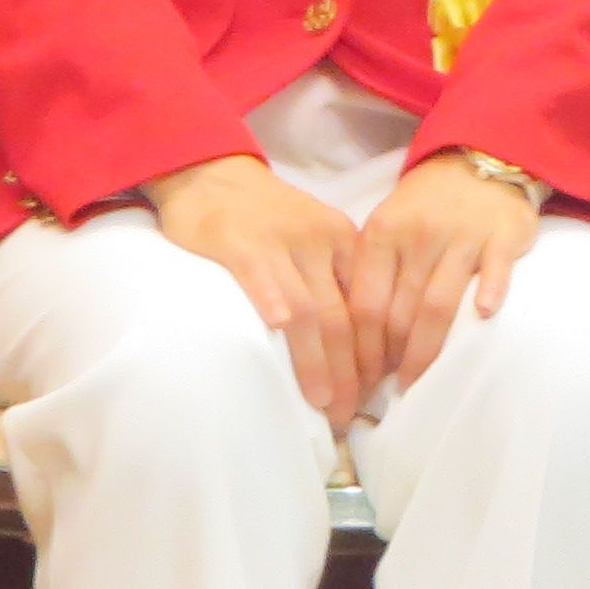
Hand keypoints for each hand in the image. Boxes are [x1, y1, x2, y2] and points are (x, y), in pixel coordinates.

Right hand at [144, 154, 367, 432]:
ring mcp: (280, 242)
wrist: (215, 174)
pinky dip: (272, 301)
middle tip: (349, 413)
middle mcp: (319, 242)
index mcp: (344, 242)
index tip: (373, 394)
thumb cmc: (265, 217)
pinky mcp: (240, 243)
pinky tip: (279, 332)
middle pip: (342, 317)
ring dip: (318, 361)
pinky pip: (261, 275)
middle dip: (350, 372)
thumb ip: (332, 280)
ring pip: (308, 309)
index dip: (373, 355)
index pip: (368, 307)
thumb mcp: (314, 239)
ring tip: (324, 402)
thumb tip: (353, 346)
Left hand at [347, 158, 542, 394]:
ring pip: (438, 304)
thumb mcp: (387, 228)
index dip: (359, 351)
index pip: (365, 306)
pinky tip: (483, 318)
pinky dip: (489, 293)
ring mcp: (461, 236)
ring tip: (418, 382)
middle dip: (389, 361)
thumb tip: (349, 341)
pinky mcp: (502, 235)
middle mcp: (418, 236)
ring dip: (426, 350)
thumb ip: (371, 274)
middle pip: (399, 313)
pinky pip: (494, 270)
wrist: (479, 161)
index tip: (358, 382)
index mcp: (382, 234)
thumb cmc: (425, 206)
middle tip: (384, 393)